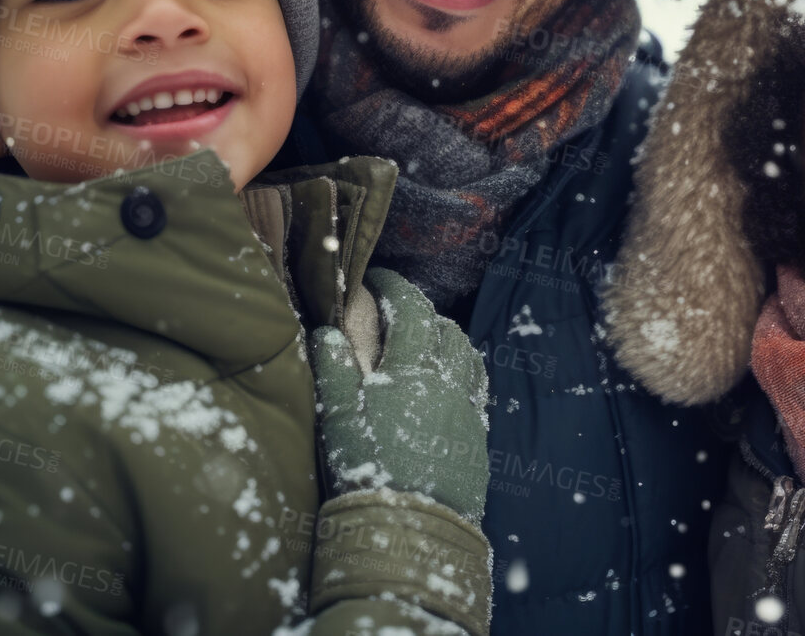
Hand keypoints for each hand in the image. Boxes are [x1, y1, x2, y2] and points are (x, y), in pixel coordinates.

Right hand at [310, 268, 489, 521]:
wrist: (412, 526)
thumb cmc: (368, 468)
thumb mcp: (338, 417)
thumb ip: (333, 369)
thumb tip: (326, 330)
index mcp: (412, 371)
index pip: (411, 310)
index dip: (395, 287)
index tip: (378, 278)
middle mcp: (446, 382)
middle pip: (445, 328)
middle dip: (421, 310)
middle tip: (397, 310)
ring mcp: (466, 409)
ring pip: (468, 355)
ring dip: (448, 338)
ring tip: (427, 339)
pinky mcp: (476, 435)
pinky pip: (478, 387)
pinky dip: (465, 369)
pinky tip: (451, 378)